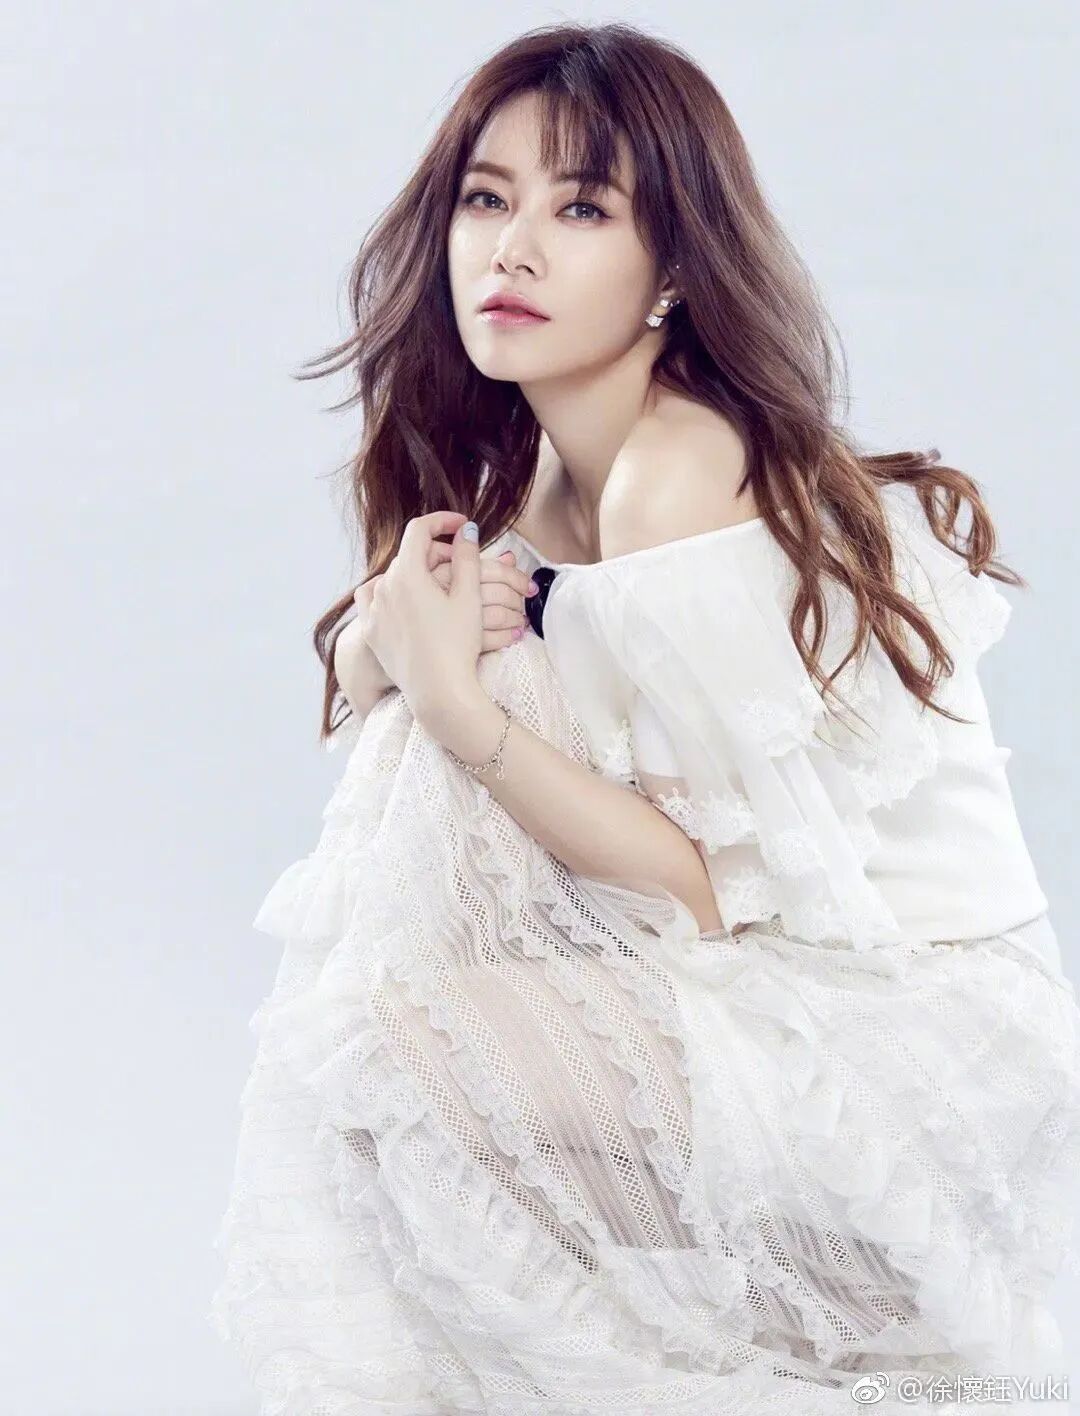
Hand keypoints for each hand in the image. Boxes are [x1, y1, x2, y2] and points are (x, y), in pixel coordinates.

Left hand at [335, 539, 535, 714]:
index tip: (462, 526)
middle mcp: (384, 586)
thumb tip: (467, 530)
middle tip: (462, 563)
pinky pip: (375, 599)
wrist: (438, 691)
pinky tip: (406, 600)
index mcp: (407, 573)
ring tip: (438, 585)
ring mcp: (373, 609)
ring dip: (415, 572)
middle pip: (409, 554)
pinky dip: (391, 592)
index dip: (443, 521)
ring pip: (393, 576)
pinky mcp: (371, 630)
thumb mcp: (469, 597)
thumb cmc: (458, 645)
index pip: (420, 529)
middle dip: (436, 551)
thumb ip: (467, 557)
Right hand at [430, 545, 536, 651]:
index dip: (515, 575)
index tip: (526, 579)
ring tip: (520, 618)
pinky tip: (514, 634)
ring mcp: (452, 622)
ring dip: (515, 616)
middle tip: (526, 597)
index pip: (487, 566)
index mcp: (440, 573)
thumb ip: (477, 567)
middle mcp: (445, 594)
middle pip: (496, 590)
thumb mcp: (447, 583)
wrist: (411, 656)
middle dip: (517, 594)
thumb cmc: (426, 614)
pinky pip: (491, 638)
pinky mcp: (457, 646)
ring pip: (498, 614)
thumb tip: (509, 557)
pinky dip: (507, 635)